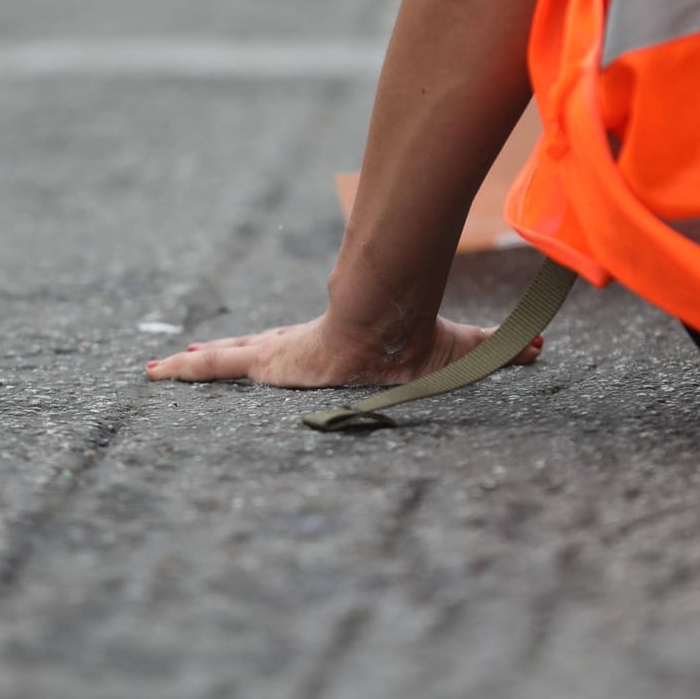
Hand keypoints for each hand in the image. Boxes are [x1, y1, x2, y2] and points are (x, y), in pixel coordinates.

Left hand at [145, 312, 542, 386]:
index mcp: (330, 345)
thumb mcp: (451, 353)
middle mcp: (296, 346)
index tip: (260, 348)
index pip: (295, 345)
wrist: (388, 325)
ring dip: (192, 363)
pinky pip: (218, 365)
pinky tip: (153, 373)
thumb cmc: (414, 339)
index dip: (275, 347)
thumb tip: (546, 348)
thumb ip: (492, 350)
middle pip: (250, 348)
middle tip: (186, 356)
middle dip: (222, 354)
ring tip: (153, 369)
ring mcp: (277, 352)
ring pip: (225, 356)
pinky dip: (186, 369)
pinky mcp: (265, 358)